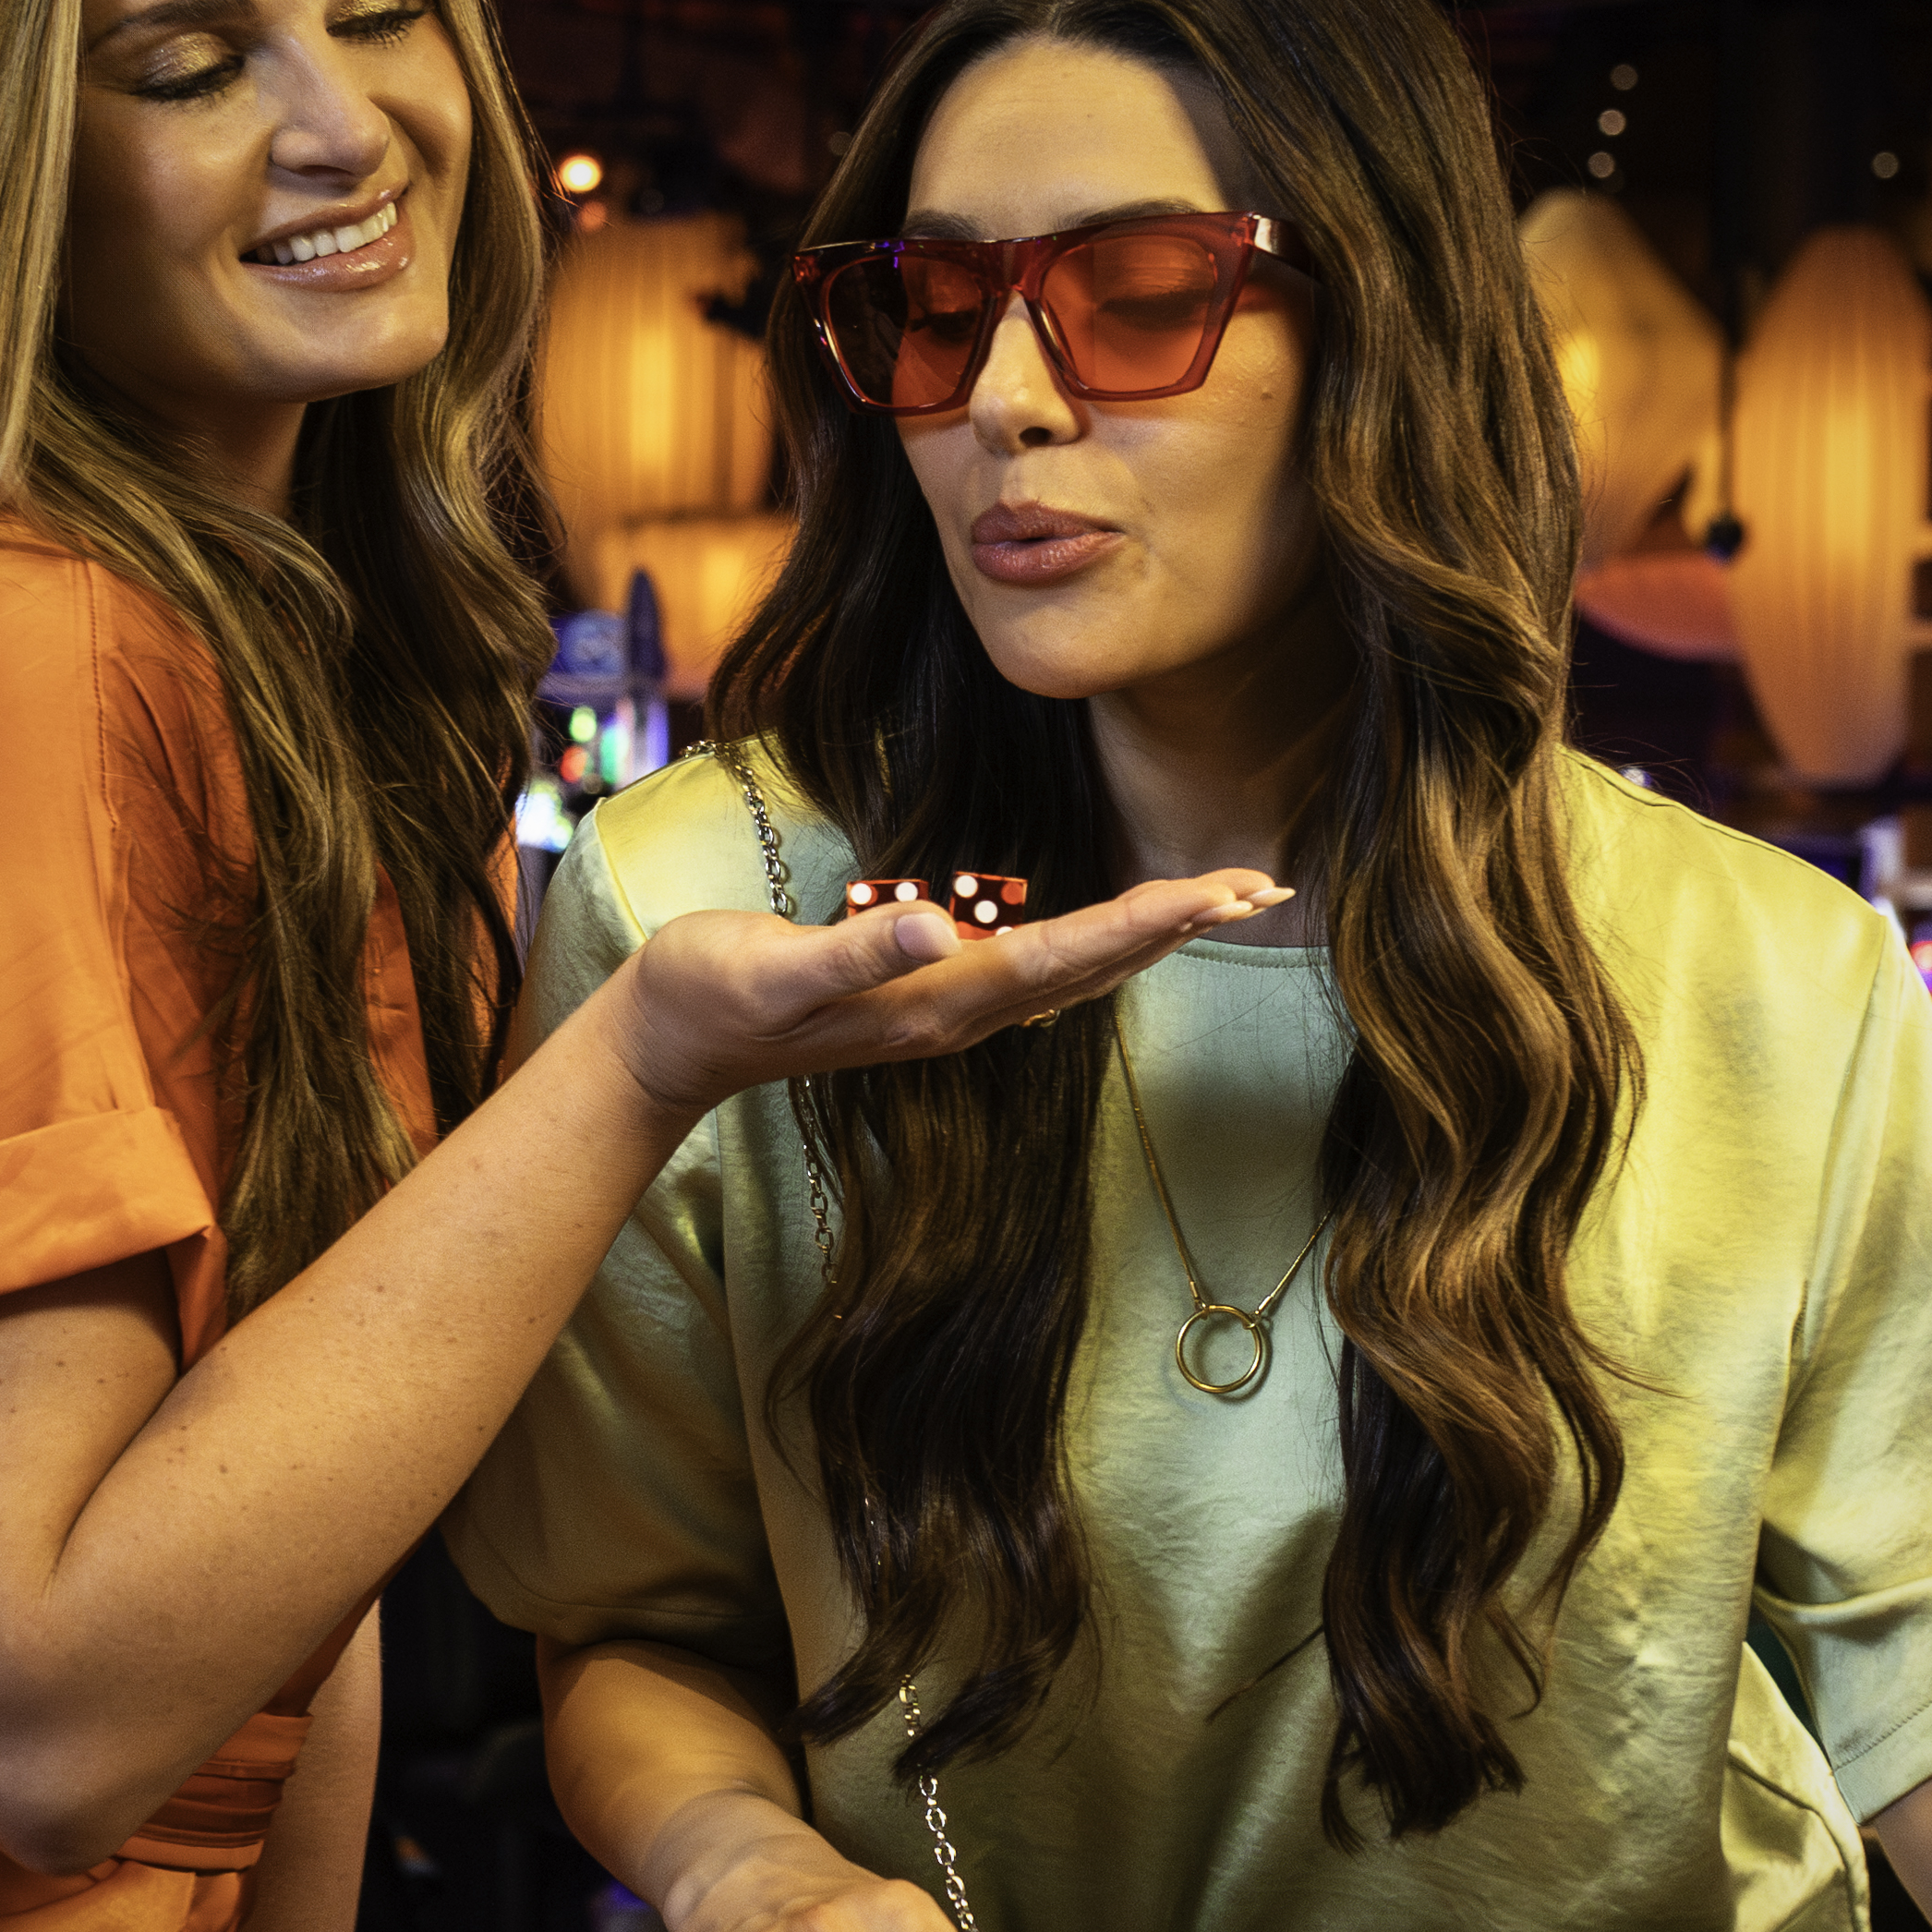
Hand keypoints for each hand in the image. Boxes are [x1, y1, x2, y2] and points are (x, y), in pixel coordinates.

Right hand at [603, 869, 1288, 1126]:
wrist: (668, 1045)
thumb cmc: (711, 993)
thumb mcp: (776, 966)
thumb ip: (859, 947)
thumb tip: (939, 924)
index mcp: (935, 1000)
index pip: (1065, 953)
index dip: (1147, 920)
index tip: (1222, 892)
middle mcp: (956, 1013)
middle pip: (1093, 965)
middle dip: (1179, 925)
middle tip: (1264, 887)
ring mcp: (943, 1011)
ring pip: (1074, 971)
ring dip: (1150, 936)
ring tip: (1218, 904)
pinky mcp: (924, 998)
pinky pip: (1037, 973)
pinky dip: (1096, 946)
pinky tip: (1119, 939)